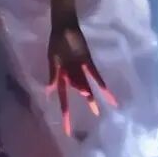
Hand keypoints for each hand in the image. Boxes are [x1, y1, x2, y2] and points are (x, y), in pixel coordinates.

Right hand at [45, 15, 117, 136]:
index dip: (64, 113)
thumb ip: (52, 74)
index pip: (62, 98)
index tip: (65, 129)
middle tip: (82, 124)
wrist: (65, 27)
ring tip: (96, 112)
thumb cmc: (56, 42)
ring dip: (91, 98)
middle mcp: (71, 76)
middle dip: (75, 110)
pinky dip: (101, 85)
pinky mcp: (88, 63)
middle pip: (75, 95)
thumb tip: (49, 91)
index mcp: (60, 77)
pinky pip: (95, 75)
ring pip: (86, 87)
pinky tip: (108, 93)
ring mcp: (80, 70)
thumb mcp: (52, 59)